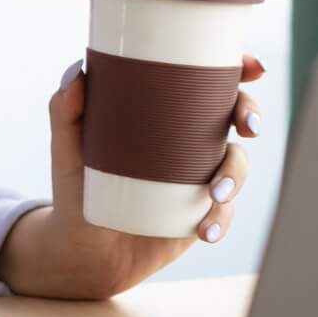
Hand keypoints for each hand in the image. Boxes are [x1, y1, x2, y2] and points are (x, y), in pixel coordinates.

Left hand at [0, 54, 266, 299]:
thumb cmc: (75, 188)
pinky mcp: (201, 211)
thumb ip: (64, 111)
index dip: (238, 67)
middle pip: (233, 114)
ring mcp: (198, 175)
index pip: (206, 80)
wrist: (84, 249)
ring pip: (236, 164)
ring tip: (214, 195)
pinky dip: (221, 219)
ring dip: (235, 175)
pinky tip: (206, 229)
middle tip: (245, 127)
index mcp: (163, 111)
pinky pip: (224, 210)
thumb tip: (77, 72)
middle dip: (249, 113)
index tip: (253, 67)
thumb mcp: (67, 149)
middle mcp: (187, 139)